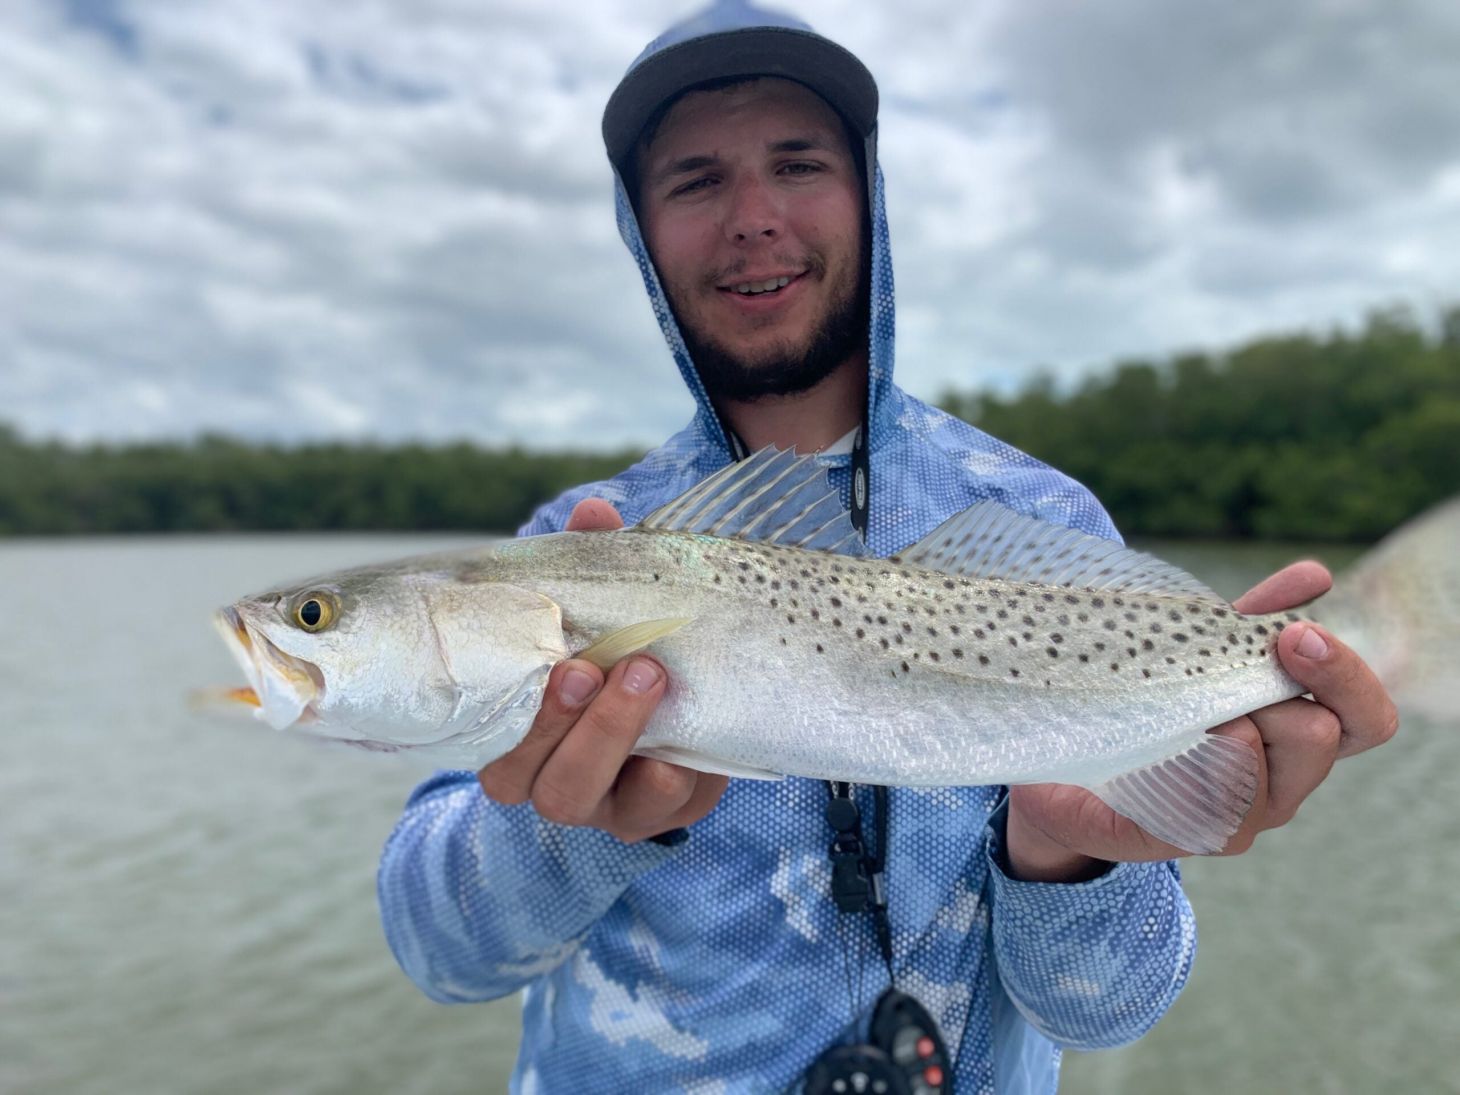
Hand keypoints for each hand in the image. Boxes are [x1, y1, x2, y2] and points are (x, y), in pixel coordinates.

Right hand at [476, 499, 728, 841]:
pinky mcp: (659, 814)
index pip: (494, 747)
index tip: (563, 663)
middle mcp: (552, 778)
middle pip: (536, 779)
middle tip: (604, 667)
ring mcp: (604, 805)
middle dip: (568, 725)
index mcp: (523, 735)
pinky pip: (657, 815)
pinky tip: (686, 752)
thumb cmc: (625, 647)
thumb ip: (598, 564)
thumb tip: (596, 514)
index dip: (524, 716)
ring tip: (650, 679)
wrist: (695, 697)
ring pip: (580, 798)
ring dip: (613, 739)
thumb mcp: (609, 606)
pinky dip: (671, 783)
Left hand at [1005, 561, 1399, 880]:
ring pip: (1257, 768)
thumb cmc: (1148, 705)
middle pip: (1318, 735)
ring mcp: (1244, 818)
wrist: (1070, 769)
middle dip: (1266, 691)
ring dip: (1215, 727)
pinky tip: (1147, 746)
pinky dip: (1176, 765)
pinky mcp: (1191, 838)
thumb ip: (1253, 619)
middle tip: (1214, 673)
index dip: (1345, 674)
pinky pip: (1203, 803)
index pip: (1366, 719)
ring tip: (1173, 712)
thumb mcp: (1199, 653)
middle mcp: (1284, 784)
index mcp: (1299, 738)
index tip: (1294, 634)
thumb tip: (1315, 575)